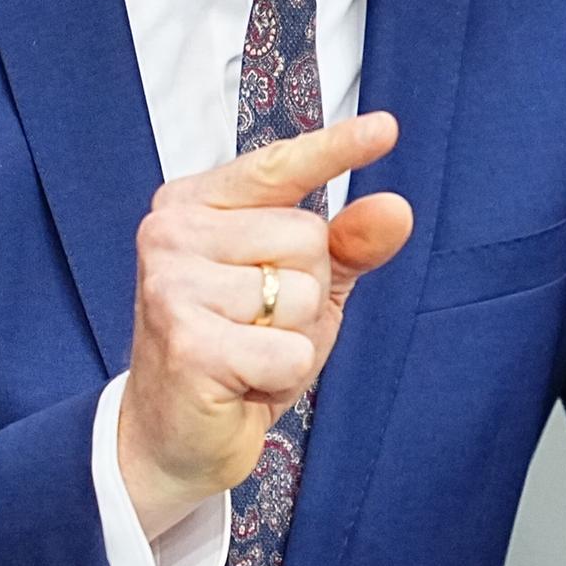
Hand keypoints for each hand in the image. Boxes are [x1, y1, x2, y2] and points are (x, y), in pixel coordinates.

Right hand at [118, 111, 411, 540]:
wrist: (169, 437)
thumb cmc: (237, 348)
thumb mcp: (302, 289)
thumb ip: (348, 245)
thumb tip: (396, 208)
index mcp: (195, 203)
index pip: (278, 166)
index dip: (335, 148)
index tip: (387, 128)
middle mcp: (172, 231)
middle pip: (307, 237)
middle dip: (305, 292)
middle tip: (256, 325)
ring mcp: (172, 285)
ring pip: (303, 293)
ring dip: (293, 337)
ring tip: (248, 353)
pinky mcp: (187, 343)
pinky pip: (291, 349)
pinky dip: (283, 375)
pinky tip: (242, 382)